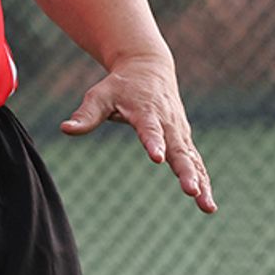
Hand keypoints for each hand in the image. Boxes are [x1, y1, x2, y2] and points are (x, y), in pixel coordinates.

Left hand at [61, 51, 215, 212]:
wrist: (149, 68)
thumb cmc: (120, 86)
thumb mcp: (100, 95)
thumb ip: (86, 115)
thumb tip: (65, 129)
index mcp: (146, 111)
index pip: (150, 129)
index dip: (154, 142)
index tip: (158, 157)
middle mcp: (168, 123)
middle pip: (179, 149)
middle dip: (186, 171)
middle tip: (192, 191)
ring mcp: (179, 132)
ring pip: (193, 159)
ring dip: (201, 182)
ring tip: (207, 206)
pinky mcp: (184, 139)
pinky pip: (196, 161)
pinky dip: (204, 179)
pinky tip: (208, 203)